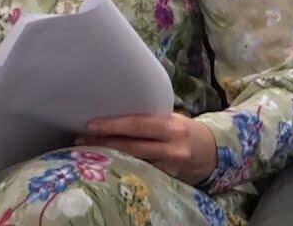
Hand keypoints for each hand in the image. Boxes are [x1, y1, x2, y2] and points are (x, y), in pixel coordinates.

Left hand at [76, 112, 217, 185]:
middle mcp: (172, 147)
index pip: (137, 124)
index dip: (112, 125)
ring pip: (134, 163)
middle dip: (103, 143)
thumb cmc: (185, 130)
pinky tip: (107, 165)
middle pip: (131, 146)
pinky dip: (123, 168)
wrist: (214, 153)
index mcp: (171, 126)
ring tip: (86, 152)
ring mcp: (170, 167)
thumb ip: (149, 118)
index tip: (89, 125)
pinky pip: (142, 173)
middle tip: (79, 140)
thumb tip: (114, 111)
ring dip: (108, 157)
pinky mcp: (168, 181)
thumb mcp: (172, 119)